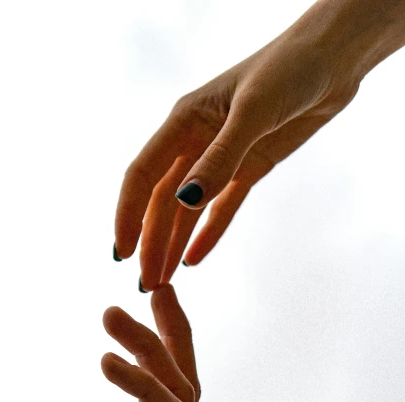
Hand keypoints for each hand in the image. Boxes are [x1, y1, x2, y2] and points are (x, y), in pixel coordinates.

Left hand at [14, 283, 200, 401]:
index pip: (159, 393)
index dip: (154, 348)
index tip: (143, 303)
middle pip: (181, 382)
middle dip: (169, 333)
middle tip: (153, 283)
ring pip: (179, 393)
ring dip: (151, 348)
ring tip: (113, 312)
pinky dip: (144, 386)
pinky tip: (108, 360)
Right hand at [114, 13, 361, 289]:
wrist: (334, 60)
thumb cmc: (291, 68)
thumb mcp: (254, 111)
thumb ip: (220, 158)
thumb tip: (184, 201)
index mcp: (184, 121)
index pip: (143, 175)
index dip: (128, 215)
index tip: (120, 253)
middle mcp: (196, 141)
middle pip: (162, 201)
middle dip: (150, 244)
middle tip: (144, 286)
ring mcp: (222, 157)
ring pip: (188, 210)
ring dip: (172, 245)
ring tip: (161, 282)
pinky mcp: (248, 168)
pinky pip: (222, 209)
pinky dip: (207, 234)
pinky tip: (193, 260)